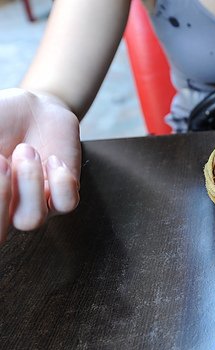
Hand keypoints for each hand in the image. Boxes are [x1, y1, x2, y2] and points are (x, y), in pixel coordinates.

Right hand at [0, 88, 80, 242]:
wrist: (32, 108)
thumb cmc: (1, 121)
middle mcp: (7, 207)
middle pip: (0, 236)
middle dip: (0, 197)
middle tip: (0, 161)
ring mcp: (36, 203)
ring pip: (32, 220)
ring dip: (28, 182)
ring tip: (27, 151)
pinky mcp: (64, 193)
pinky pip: (66, 204)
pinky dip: (60, 181)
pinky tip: (54, 160)